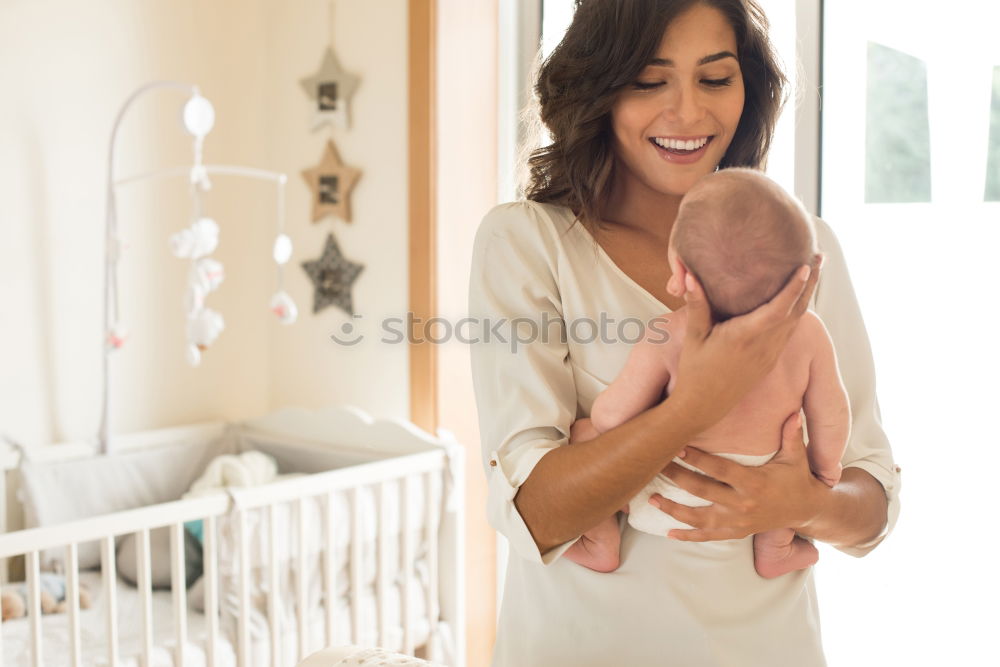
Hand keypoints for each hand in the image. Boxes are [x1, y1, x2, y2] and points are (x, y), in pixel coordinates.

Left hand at [648, 412, 829, 541]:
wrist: (806, 511)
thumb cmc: (796, 478)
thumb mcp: (796, 456)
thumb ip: (791, 434)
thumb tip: (793, 411)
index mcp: (755, 483)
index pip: (720, 470)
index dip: (698, 459)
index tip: (677, 446)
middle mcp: (744, 505)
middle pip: (703, 491)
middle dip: (677, 478)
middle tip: (655, 465)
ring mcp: (738, 522)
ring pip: (700, 518)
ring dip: (674, 510)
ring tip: (652, 499)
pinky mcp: (736, 532)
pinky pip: (709, 536)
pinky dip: (689, 536)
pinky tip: (669, 533)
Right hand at [669, 256, 821, 433]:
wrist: (702, 407)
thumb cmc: (694, 370)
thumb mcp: (693, 336)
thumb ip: (696, 304)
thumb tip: (690, 274)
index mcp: (745, 336)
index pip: (779, 308)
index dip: (795, 286)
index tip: (807, 265)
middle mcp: (763, 345)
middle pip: (797, 310)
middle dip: (811, 282)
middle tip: (820, 255)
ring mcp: (769, 354)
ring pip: (796, 320)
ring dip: (807, 295)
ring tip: (814, 271)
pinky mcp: (769, 360)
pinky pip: (789, 331)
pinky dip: (797, 311)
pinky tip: (797, 299)